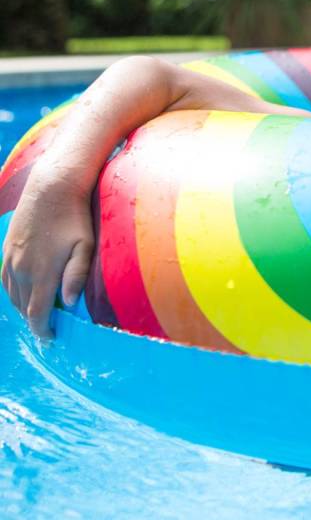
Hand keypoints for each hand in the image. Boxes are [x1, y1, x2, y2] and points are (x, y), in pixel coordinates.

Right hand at [1, 170, 94, 337]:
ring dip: (23, 308)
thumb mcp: (85, 247)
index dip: (42, 330)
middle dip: (35, 321)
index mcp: (41, 272)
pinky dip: (14, 292)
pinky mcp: (6, 249)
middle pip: (23, 307)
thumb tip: (68, 303)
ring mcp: (11, 259)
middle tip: (48, 328)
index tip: (51, 338)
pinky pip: (5, 280)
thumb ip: (77, 275)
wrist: (51, 190)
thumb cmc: (75, 219)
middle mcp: (21, 269)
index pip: (37, 313)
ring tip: (38, 314)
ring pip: (12, 295)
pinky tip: (25, 293)